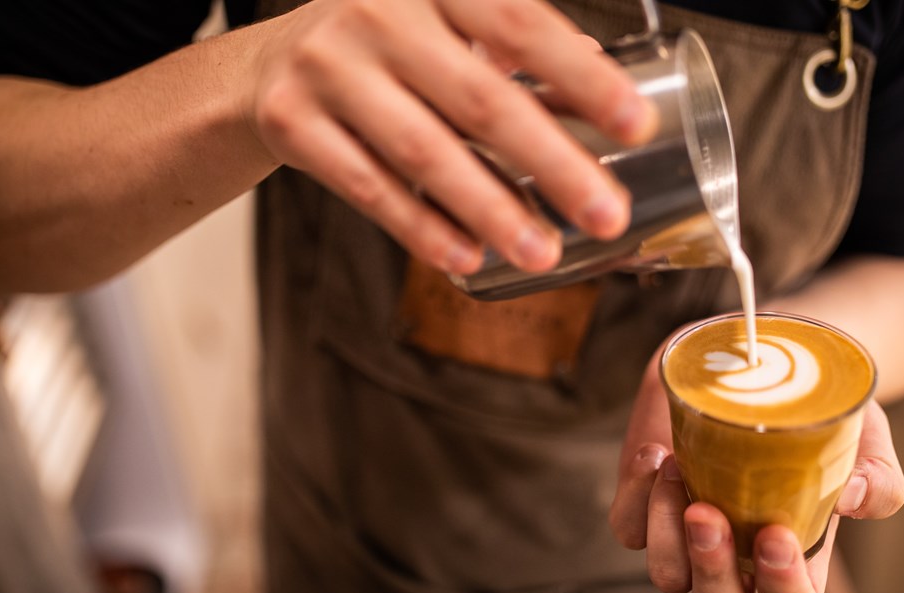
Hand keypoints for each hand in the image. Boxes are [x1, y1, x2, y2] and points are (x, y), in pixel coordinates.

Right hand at [249, 0, 657, 274]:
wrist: (266, 62)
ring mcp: (330, 67)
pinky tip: (466, 256)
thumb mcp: (445, 23)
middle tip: (607, 214)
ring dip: (492, 209)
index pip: (521, 23)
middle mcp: (379, 13)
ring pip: (425, 151)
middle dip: (554, 163)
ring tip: (543, 252)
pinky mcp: (293, 122)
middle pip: (481, 98)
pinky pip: (368, 185)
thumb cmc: (382, 42)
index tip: (637, 126)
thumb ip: (513, 47)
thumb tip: (604, 75)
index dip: (583, 77)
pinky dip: (421, 226)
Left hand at [609, 352, 903, 592]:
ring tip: (678, 467)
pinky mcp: (648, 502)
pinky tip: (657, 454)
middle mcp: (738, 552)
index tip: (775, 536)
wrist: (761, 358)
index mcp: (794, 554)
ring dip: (666, 529)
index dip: (782, 588)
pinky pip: (629, 527)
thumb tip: (852, 498)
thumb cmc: (817, 409)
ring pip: (667, 573)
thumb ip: (877, 476)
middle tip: (708, 513)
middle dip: (711, 569)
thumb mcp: (864, 436)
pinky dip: (636, 496)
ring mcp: (689, 531)